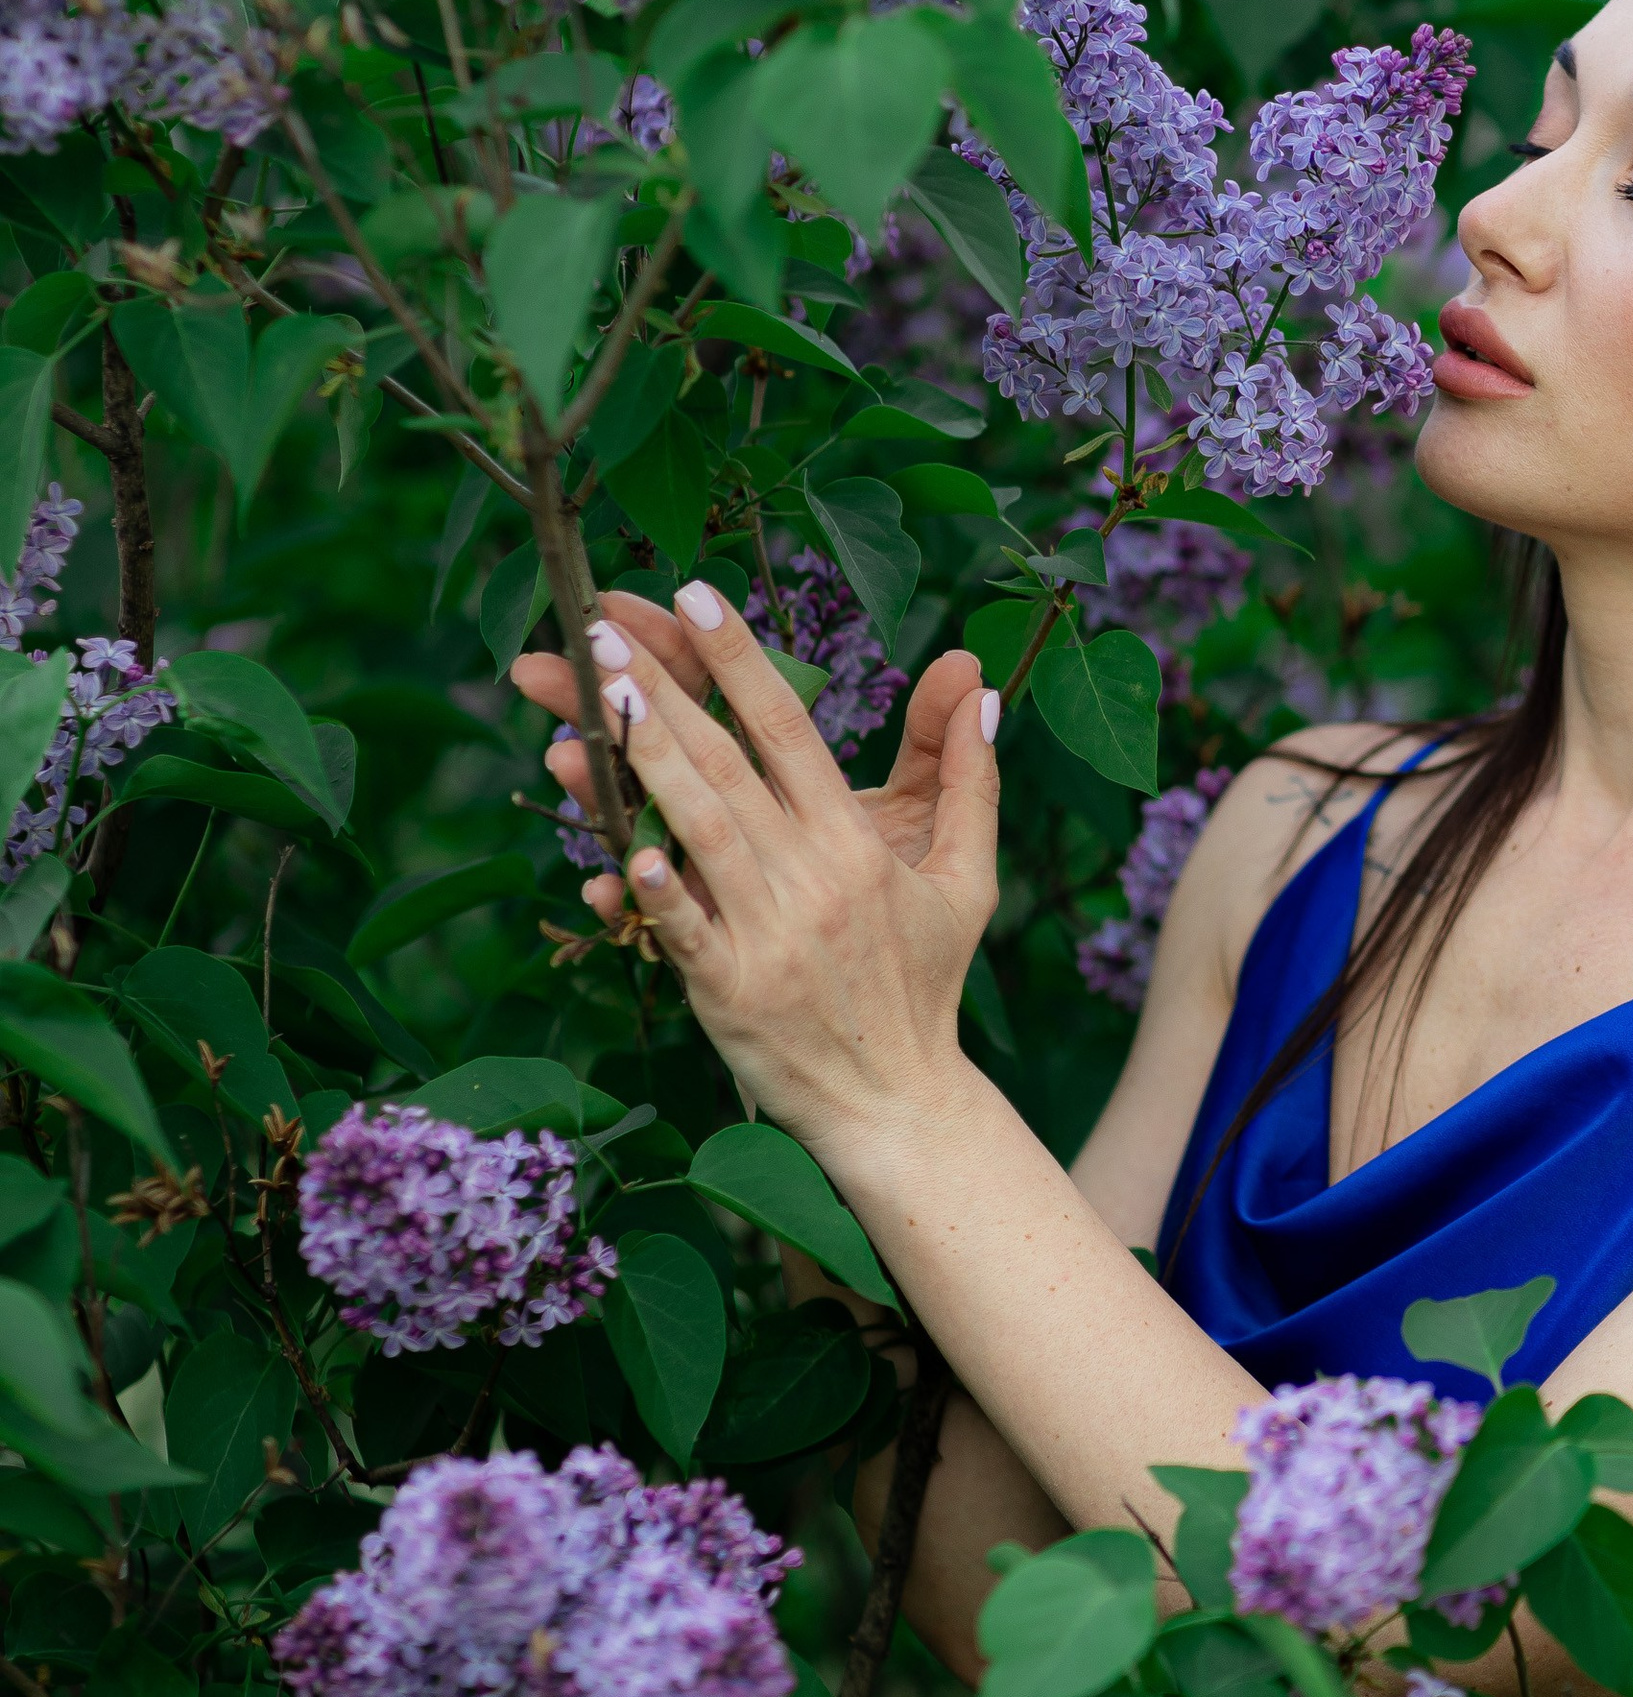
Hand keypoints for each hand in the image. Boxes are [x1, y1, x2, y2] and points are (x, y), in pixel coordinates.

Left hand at [509, 588, 1000, 1169]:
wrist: (900, 1102)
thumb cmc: (926, 983)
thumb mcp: (966, 878)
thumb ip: (969, 778)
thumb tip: (982, 686)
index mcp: (855, 842)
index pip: (789, 726)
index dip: (738, 657)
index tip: (693, 593)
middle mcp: (812, 878)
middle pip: (727, 763)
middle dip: (661, 688)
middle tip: (601, 623)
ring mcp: (768, 937)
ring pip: (698, 830)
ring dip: (639, 759)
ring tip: (587, 694)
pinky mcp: (731, 995)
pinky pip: (686, 935)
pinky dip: (655, 895)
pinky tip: (618, 851)